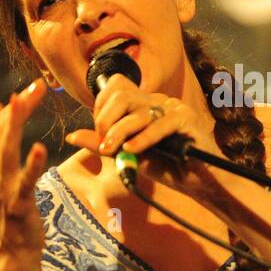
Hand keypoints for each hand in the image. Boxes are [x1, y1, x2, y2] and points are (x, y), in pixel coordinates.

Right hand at [0, 80, 49, 270]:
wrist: (12, 249)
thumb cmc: (10, 206)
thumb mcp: (2, 169)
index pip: (1, 126)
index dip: (18, 106)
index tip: (36, 86)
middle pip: (3, 134)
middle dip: (18, 109)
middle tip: (35, 87)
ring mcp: (3, 188)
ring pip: (7, 152)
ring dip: (14, 126)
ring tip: (23, 103)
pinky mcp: (18, 204)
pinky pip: (25, 182)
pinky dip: (31, 165)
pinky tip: (39, 148)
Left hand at [65, 75, 219, 194]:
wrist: (199, 181)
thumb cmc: (167, 167)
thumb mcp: (128, 156)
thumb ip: (103, 144)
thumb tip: (72, 136)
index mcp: (143, 104)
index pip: (114, 89)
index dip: (100, 109)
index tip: (99, 135)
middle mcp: (157, 100)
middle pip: (121, 96)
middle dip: (106, 120)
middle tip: (104, 144)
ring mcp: (172, 107)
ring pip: (137, 110)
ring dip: (119, 132)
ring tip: (113, 151)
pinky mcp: (186, 119)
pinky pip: (159, 124)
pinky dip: (142, 139)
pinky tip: (132, 151)